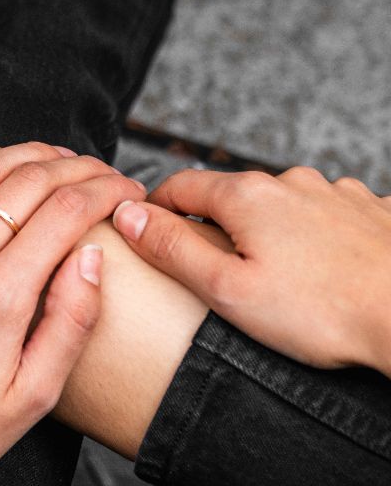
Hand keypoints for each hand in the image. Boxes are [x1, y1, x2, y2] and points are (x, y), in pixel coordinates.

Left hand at [0, 138, 145, 485]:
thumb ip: (71, 321)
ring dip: (21, 153)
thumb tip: (95, 255)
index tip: (126, 188)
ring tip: (52, 154)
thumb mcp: (35, 396)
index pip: (66, 212)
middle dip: (74, 167)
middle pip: (26, 183)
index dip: (106, 190)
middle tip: (97, 169)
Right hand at [112, 166, 390, 374]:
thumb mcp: (228, 290)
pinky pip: (327, 214)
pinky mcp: (370, 210)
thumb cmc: (324, 313)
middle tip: (213, 268)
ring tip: (276, 275)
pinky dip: (315, 235)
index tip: (146, 231)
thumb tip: (127, 214)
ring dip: (269, 230)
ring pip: (282, 204)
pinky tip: (324, 268)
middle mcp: (288, 181)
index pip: (180, 186)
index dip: (156, 208)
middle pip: (231, 195)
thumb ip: (173, 249)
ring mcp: (334, 192)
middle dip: (215, 224)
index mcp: (246, 195)